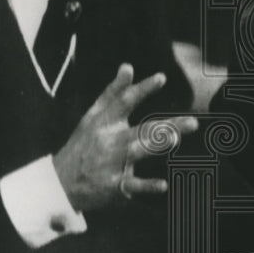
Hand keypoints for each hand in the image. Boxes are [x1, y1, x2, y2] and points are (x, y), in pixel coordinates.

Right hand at [54, 63, 197, 212]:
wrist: (61, 183)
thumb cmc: (83, 145)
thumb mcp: (92, 117)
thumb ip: (113, 93)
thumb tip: (128, 66)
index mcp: (105, 122)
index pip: (124, 101)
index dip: (142, 89)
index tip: (162, 78)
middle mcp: (110, 140)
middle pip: (141, 130)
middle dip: (166, 126)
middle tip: (192, 123)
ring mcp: (112, 163)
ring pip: (138, 152)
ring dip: (156, 146)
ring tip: (174, 139)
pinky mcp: (114, 186)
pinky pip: (133, 185)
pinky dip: (147, 186)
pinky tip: (163, 185)